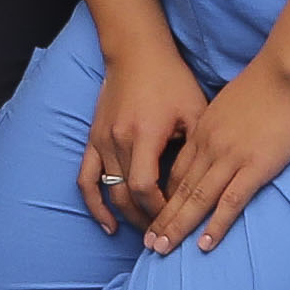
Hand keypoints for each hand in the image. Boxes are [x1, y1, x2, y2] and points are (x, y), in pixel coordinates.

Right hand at [82, 39, 208, 238]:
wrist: (136, 52)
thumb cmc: (171, 80)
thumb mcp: (195, 111)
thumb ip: (198, 149)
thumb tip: (202, 188)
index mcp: (144, 135)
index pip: (146, 188)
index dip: (161, 210)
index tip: (178, 222)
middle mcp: (117, 141)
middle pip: (127, 195)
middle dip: (147, 221)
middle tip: (166, 237)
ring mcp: (101, 140)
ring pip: (109, 191)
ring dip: (126, 217)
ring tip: (144, 235)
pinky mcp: (93, 139)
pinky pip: (86, 179)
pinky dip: (94, 204)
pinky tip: (107, 223)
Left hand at [144, 58, 289, 256]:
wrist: (288, 71)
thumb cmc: (266, 85)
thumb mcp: (229, 104)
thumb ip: (220, 126)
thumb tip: (219, 140)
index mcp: (202, 132)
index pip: (175, 172)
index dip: (163, 198)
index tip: (152, 217)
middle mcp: (209, 147)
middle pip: (179, 190)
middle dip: (161, 219)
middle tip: (147, 244)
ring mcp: (230, 158)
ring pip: (197, 199)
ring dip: (178, 227)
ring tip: (161, 250)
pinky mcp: (255, 166)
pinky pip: (230, 201)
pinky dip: (216, 225)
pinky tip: (205, 244)